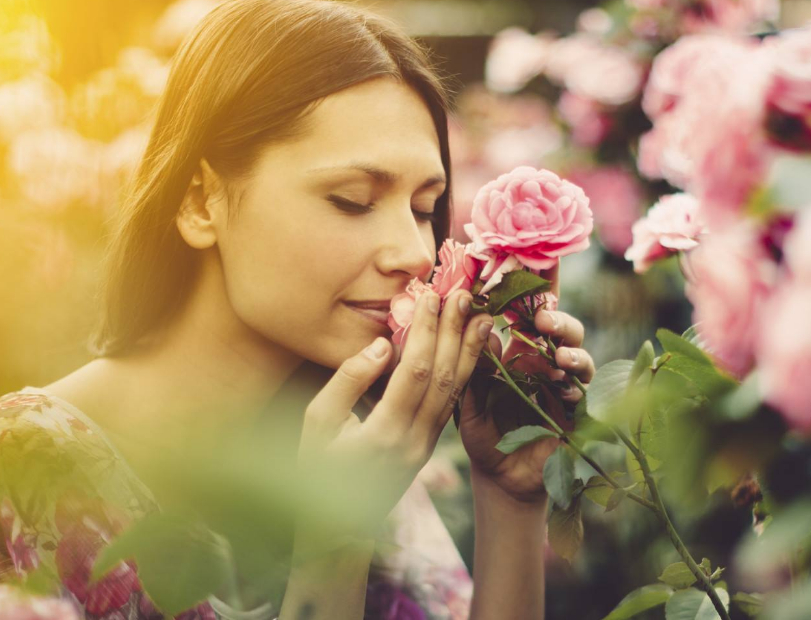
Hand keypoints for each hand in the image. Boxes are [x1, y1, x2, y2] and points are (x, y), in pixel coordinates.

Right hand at [295, 288, 493, 557]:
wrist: (335, 528)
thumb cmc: (315, 468)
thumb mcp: (316, 424)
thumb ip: (347, 381)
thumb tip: (382, 345)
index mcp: (383, 433)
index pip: (414, 372)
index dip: (425, 332)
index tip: (431, 296)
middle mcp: (413, 441)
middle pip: (443, 377)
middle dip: (454, 332)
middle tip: (464, 295)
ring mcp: (426, 446)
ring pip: (455, 392)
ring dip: (470, 351)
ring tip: (481, 317)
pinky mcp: (430, 446)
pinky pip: (452, 404)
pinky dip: (465, 373)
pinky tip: (472, 350)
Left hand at [458, 261, 595, 503]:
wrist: (501, 477)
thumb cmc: (483, 431)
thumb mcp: (468, 397)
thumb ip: (472, 364)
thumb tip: (480, 324)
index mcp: (517, 347)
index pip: (527, 308)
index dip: (534, 284)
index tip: (533, 262)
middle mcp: (545, 358)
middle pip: (561, 325)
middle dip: (557, 316)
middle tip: (542, 319)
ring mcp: (564, 383)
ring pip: (578, 352)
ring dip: (571, 349)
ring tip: (558, 355)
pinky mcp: (577, 410)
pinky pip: (584, 391)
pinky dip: (576, 386)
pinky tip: (566, 389)